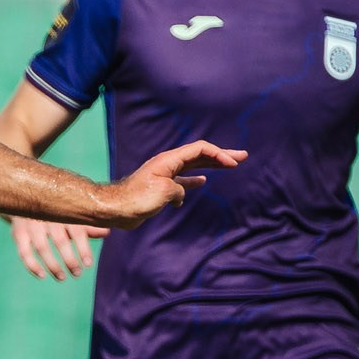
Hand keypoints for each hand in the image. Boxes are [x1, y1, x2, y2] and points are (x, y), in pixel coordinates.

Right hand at [12, 218, 110, 280]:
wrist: (25, 197)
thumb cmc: (55, 209)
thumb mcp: (71, 214)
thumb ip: (87, 224)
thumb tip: (107, 232)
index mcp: (64, 211)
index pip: (76, 231)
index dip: (83, 248)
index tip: (88, 264)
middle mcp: (47, 217)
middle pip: (60, 241)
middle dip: (69, 260)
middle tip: (77, 273)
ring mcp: (31, 225)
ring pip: (42, 248)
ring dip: (52, 265)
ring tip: (62, 277)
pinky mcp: (18, 232)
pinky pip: (24, 252)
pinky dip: (32, 265)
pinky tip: (42, 275)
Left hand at [94, 141, 245, 228]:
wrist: (115, 210)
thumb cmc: (136, 199)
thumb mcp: (163, 191)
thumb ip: (178, 188)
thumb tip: (180, 193)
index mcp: (169, 160)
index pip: (200, 149)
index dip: (218, 154)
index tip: (233, 164)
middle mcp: (168, 164)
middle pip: (199, 155)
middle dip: (221, 155)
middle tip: (243, 156)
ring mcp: (165, 175)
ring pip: (193, 167)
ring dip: (212, 166)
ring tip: (230, 165)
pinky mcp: (161, 188)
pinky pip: (183, 180)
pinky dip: (195, 180)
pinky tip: (203, 182)